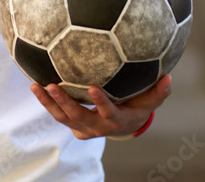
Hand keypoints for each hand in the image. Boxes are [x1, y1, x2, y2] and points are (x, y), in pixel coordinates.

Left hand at [30, 74, 171, 139]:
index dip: (100, 102)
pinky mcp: (73, 125)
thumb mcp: (149, 103)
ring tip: (36, 86)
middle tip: (52, 85)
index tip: (92, 87)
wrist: (123, 125)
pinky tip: (35, 85)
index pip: (108, 112)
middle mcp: (97, 126)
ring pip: (62, 117)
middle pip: (78, 116)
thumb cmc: (137, 107)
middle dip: (64, 101)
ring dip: (48, 102)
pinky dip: (46, 102)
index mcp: (115, 120)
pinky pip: (57, 114)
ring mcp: (83, 127)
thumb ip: (158, 92)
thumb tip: (169, 77)